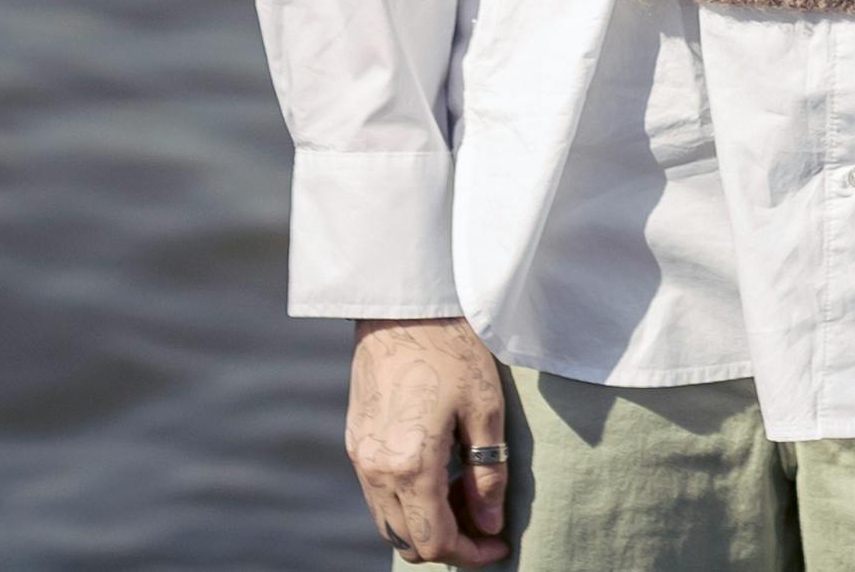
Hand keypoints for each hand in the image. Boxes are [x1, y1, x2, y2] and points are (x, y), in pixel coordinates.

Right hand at [345, 317, 512, 563]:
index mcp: (410, 466)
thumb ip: (489, 474)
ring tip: (464, 493)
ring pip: (389, 522)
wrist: (403, 307)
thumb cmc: (453, 349)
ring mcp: (360, 458)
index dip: (470, 554)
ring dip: (425, 523)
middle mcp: (376, 471)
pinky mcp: (355, 442)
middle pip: (407, 541)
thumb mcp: (486, 410)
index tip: (499, 545)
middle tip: (485, 520)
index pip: (435, 541)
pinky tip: (439, 474)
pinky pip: (378, 495)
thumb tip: (491, 523)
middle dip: (449, 542)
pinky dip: (407, 501)